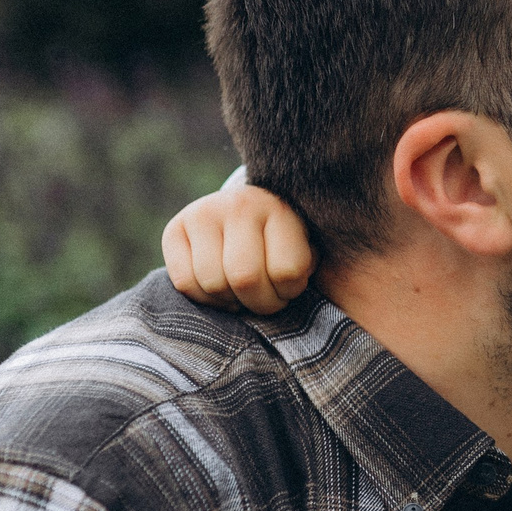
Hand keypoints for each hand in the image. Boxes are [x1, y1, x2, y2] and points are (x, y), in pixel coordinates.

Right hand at [163, 184, 316, 312]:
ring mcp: (203, 213)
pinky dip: (204, 298)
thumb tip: (337, 306)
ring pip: (214, 283)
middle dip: (259, 303)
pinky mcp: (174, 229)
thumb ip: (310, 269)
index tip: (290, 287)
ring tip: (243, 293)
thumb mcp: (307, 249)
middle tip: (265, 299)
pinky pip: (185, 282)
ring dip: (231, 302)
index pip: (287, 271)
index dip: (290, 293)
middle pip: (245, 278)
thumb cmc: (284, 244)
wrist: (247, 214)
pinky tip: (220, 290)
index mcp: (280, 208)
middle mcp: (239, 204)